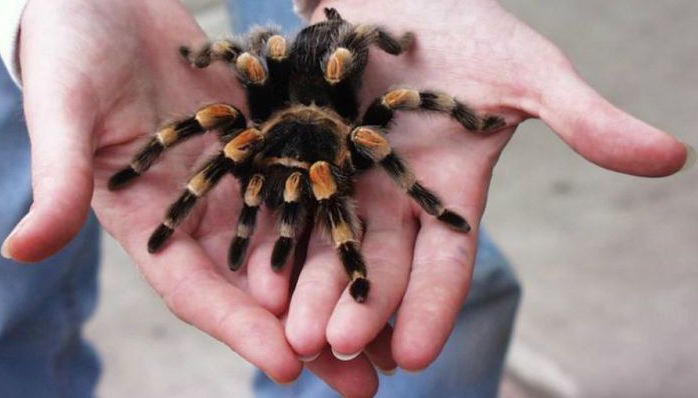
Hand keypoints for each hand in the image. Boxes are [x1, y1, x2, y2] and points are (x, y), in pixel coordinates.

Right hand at [0, 0, 379, 389]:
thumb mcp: (64, 107)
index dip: (239, 328)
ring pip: (300, 246)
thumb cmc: (72, 45)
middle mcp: (204, 211)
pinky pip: (316, 186)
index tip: (288, 366)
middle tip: (363, 385)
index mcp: (151, 220)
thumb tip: (18, 252)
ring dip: (342, 291)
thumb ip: (59, 178)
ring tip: (392, 337)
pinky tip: (387, 250)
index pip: (198, 288)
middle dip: (310, 335)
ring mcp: (243, 177)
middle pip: (261, 286)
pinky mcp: (271, 140)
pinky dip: (348, 222)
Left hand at [282, 0, 689, 375]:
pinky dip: (273, 236)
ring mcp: (345, 174)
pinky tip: (255, 272)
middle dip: (358, 308)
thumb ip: (585, 118)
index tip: (415, 356)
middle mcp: (395, 196)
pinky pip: (285, 200)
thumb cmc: (464, 24)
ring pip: (327, 243)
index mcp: (450, 193)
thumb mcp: (527, 70)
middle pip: (378, 263)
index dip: (432, 308)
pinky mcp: (300, 150)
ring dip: (310, 287)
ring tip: (290, 330)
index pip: (445, 264)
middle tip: (337, 349)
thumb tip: (674, 157)